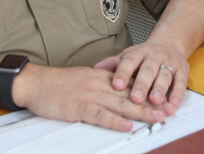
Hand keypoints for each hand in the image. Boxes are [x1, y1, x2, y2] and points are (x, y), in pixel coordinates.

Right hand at [13, 64, 165, 131]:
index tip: (164, 97)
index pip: (130, 84)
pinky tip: (127, 125)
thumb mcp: (85, 78)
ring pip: (120, 104)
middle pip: (130, 94)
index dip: (148, 91)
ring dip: (140, 111)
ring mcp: (90, 96)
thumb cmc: (58, 83)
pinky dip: (114, 121)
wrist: (36, 83)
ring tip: (157, 116)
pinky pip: (100, 115)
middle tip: (168, 108)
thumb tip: (118, 89)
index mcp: (102, 77)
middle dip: (151, 102)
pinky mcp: (79, 108)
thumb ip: (102, 83)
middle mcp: (100, 85)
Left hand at [94, 40, 188, 114]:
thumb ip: (113, 64)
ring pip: (165, 75)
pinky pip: (181, 83)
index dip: (123, 73)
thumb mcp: (128, 56)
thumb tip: (94, 69)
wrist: (170, 44)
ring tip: (154, 101)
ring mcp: (170, 63)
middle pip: (148, 69)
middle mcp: (155, 56)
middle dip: (142, 84)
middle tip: (135, 97)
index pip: (130, 61)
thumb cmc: (144, 56)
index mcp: (139, 52)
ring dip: (160, 89)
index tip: (116, 85)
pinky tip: (172, 105)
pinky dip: (177, 94)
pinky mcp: (182, 71)